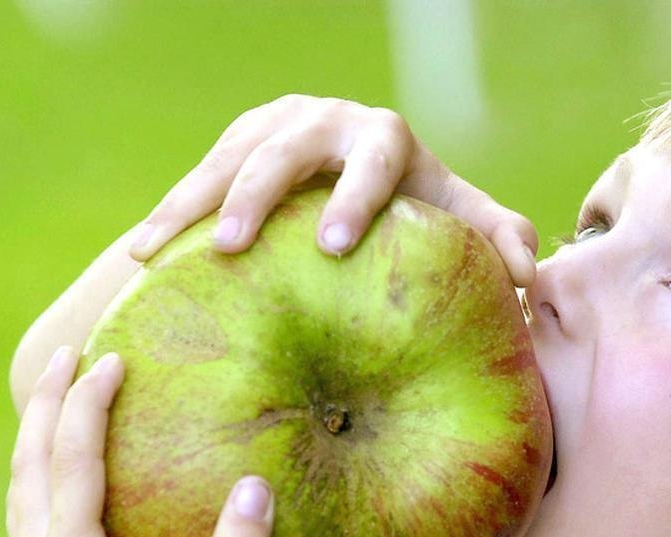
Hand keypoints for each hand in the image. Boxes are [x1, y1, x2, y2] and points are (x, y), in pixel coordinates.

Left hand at [6, 345, 274, 536]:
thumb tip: (257, 486)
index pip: (71, 462)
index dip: (87, 405)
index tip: (112, 360)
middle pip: (28, 464)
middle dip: (45, 403)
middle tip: (64, 352)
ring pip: (19, 488)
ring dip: (37, 434)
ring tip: (55, 390)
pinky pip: (27, 512)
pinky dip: (40, 471)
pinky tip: (62, 461)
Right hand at [127, 94, 539, 286]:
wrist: (360, 177)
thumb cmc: (418, 209)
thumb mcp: (460, 220)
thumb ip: (497, 239)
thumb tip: (529, 281)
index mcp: (387, 140)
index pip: (377, 157)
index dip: (355, 195)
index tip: (334, 245)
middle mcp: (327, 121)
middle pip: (286, 148)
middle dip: (258, 194)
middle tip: (236, 246)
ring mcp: (274, 125)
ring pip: (228, 158)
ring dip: (194, 203)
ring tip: (157, 250)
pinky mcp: (235, 140)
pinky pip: (197, 174)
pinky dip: (171, 211)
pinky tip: (141, 252)